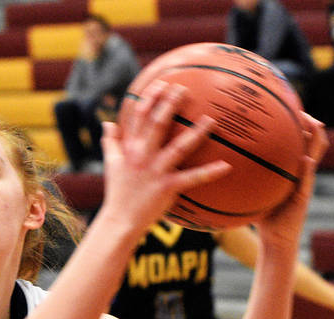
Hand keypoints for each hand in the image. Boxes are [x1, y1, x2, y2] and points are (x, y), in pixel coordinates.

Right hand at [99, 81, 231, 240]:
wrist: (120, 220)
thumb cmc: (118, 192)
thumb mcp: (111, 163)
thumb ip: (110, 142)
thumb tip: (107, 123)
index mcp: (130, 147)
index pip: (138, 115)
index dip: (150, 97)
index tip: (162, 83)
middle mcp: (142, 155)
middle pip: (158, 123)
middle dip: (171, 104)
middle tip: (185, 89)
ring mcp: (156, 171)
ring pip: (178, 147)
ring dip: (196, 133)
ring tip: (211, 119)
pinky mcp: (168, 187)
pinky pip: (192, 178)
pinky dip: (210, 172)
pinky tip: (227, 166)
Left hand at [256, 114, 327, 250]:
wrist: (276, 241)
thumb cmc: (263, 217)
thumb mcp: (254, 192)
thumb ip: (244, 176)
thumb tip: (219, 161)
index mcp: (291, 170)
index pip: (298, 141)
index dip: (297, 124)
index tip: (288, 107)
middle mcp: (301, 173)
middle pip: (313, 142)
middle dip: (311, 123)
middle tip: (301, 109)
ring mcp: (305, 184)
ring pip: (316, 155)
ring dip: (316, 139)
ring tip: (313, 124)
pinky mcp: (304, 196)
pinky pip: (307, 178)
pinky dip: (307, 167)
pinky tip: (304, 158)